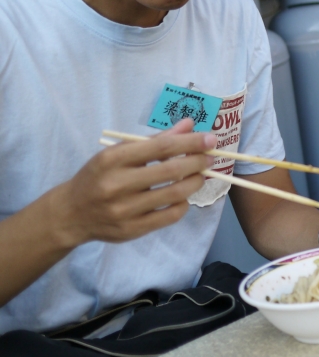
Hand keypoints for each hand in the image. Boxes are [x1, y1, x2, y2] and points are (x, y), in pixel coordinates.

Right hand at [53, 119, 214, 248]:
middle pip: (171, 171)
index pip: (160, 147)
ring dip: (195, 182)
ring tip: (200, 175)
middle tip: (210, 158)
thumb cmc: (99, 176)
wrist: (71, 213)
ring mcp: (124, 210)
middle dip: (198, 162)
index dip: (190, 143)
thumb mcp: (118, 152)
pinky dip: (183, 204)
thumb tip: (189, 126)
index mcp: (112, 159)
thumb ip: (155, 140)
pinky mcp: (131, 230)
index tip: (210, 139)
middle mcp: (116, 185)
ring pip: (174, 194)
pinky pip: (169, 216)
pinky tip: (182, 196)